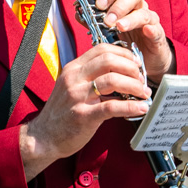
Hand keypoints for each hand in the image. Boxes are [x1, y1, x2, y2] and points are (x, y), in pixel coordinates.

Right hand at [20, 0, 164, 180]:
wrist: (43, 138)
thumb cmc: (62, 113)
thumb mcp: (72, 87)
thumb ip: (91, 77)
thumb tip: (122, 73)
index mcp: (73, 69)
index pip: (102, 50)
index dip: (123, 53)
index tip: (136, 63)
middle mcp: (74, 79)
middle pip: (109, 61)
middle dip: (132, 68)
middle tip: (142, 79)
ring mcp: (77, 97)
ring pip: (113, 80)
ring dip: (134, 86)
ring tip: (144, 93)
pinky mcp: (83, 116)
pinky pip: (111, 107)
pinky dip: (130, 106)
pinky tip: (141, 108)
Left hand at [96, 0, 171, 81]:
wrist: (140, 62)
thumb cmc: (124, 41)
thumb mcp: (106, 31)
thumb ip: (93, 20)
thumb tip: (78, 11)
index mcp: (124, 2)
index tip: (98, 4)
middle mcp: (138, 8)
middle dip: (119, 4)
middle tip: (108, 19)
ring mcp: (149, 21)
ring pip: (144, 11)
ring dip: (130, 18)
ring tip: (119, 27)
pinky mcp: (158, 36)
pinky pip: (156, 29)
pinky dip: (152, 29)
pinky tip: (146, 31)